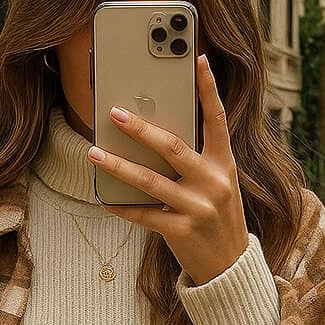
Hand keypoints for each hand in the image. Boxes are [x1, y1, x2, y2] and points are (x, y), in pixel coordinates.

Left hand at [87, 54, 249, 285]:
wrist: (230, 266)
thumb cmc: (218, 216)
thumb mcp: (219, 183)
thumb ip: (196, 159)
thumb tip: (155, 134)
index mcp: (224, 163)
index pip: (217, 118)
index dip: (209, 88)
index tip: (199, 59)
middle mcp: (214, 182)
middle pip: (172, 146)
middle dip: (140, 128)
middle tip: (114, 112)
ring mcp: (197, 208)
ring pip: (149, 180)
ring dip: (117, 165)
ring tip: (94, 152)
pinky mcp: (181, 231)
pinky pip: (143, 215)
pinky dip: (121, 206)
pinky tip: (104, 198)